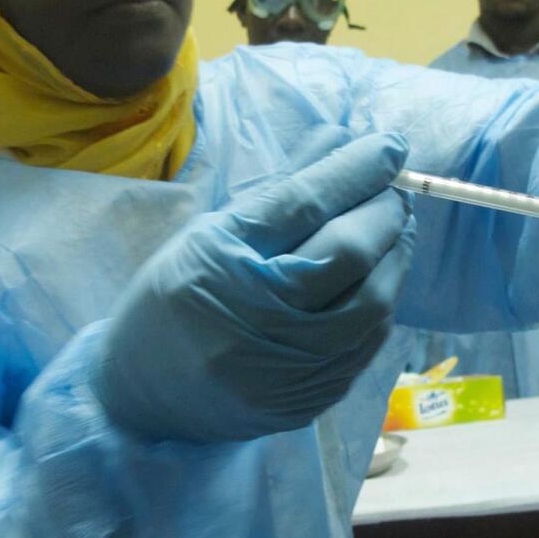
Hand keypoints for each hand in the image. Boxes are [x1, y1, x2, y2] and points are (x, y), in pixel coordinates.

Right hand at [97, 132, 416, 441]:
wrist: (143, 398)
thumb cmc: (172, 302)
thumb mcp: (211, 234)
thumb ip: (280, 188)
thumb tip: (340, 137)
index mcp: (221, 261)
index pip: (304, 203)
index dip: (355, 169)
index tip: (390, 145)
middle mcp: (256, 316)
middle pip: (347, 250)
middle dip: (384, 211)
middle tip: (394, 190)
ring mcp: (286, 367)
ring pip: (372, 302)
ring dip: (395, 256)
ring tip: (394, 230)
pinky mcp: (308, 400)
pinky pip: (366, 345)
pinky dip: (382, 302)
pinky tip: (378, 279)